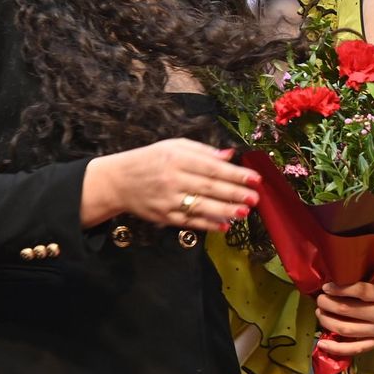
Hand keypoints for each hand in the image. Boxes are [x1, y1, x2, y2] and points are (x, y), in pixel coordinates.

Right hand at [82, 138, 259, 230]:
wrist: (118, 181)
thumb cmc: (150, 160)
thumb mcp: (173, 146)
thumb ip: (203, 151)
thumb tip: (230, 155)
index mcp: (177, 158)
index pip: (212, 167)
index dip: (235, 174)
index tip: (255, 178)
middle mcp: (173, 179)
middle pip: (209, 187)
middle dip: (235, 193)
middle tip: (256, 198)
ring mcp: (168, 200)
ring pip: (201, 207)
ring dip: (225, 211)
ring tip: (245, 212)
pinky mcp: (164, 216)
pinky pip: (189, 221)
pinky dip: (207, 225)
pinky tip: (224, 226)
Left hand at [315, 278, 373, 355]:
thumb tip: (355, 278)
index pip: (361, 291)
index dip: (341, 288)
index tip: (328, 285)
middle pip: (348, 310)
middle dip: (328, 303)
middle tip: (320, 298)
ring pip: (346, 329)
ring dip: (327, 321)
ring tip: (320, 312)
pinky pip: (354, 349)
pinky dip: (336, 348)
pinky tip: (321, 344)